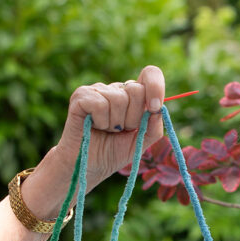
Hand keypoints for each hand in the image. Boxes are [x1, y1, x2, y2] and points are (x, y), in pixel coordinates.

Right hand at [55, 65, 164, 187]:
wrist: (90, 166)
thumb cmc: (114, 152)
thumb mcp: (141, 142)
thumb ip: (154, 127)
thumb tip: (158, 108)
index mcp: (134, 95)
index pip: (150, 74)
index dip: (155, 87)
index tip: (154, 107)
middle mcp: (116, 89)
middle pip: (136, 90)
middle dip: (133, 117)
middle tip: (121, 129)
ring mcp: (98, 90)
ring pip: (118, 99)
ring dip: (115, 123)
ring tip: (106, 130)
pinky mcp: (81, 96)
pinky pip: (99, 104)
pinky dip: (100, 121)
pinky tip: (94, 126)